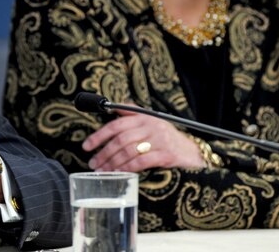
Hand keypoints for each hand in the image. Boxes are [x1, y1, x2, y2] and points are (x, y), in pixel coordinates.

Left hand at [82, 108, 203, 171]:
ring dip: (112, 163)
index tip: (86, 146)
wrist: (192, 152)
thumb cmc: (167, 137)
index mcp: (144, 117)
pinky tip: (119, 173)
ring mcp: (159, 140)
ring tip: (102, 171)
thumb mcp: (152, 121)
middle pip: (120, 140)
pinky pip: (142, 162)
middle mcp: (151, 126)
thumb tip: (112, 106)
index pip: (116, 124)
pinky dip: (128, 168)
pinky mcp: (166, 154)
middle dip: (103, 153)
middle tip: (93, 163)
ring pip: (129, 151)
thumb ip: (132, 113)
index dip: (99, 135)